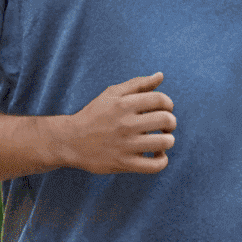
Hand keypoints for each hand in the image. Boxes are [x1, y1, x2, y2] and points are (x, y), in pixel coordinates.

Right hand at [55, 73, 174, 174]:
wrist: (70, 141)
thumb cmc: (94, 114)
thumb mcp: (112, 94)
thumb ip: (138, 84)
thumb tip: (161, 75)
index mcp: (124, 104)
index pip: (161, 100)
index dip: (168, 104)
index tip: (164, 109)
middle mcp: (126, 124)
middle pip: (166, 120)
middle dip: (171, 122)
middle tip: (165, 126)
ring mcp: (125, 145)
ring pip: (164, 143)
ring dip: (168, 140)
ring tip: (162, 140)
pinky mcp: (124, 163)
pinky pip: (154, 166)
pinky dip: (162, 161)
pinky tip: (157, 155)